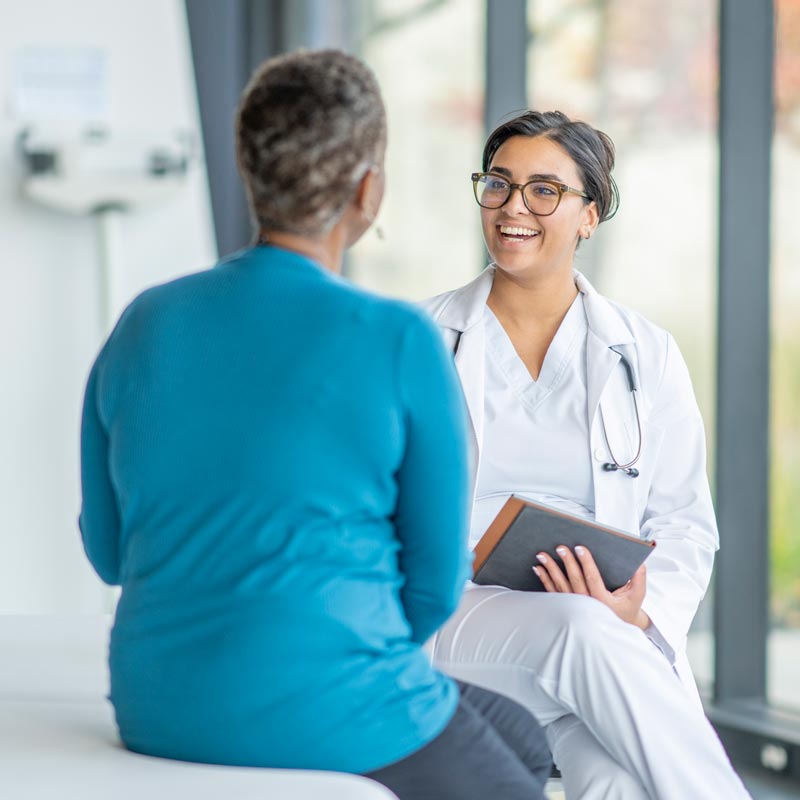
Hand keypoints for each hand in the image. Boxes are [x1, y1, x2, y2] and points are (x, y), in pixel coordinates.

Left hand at [533, 545, 649, 628]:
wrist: (616, 628)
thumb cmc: (626, 608)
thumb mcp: (637, 596)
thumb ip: (639, 579)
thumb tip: (640, 563)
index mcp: (603, 601)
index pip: (593, 578)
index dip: (586, 562)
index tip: (580, 548)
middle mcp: (587, 605)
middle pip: (574, 580)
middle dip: (566, 562)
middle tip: (560, 547)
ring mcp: (574, 606)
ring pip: (560, 586)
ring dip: (550, 569)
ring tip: (542, 555)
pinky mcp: (566, 606)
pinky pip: (553, 592)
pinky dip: (544, 580)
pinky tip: (538, 568)